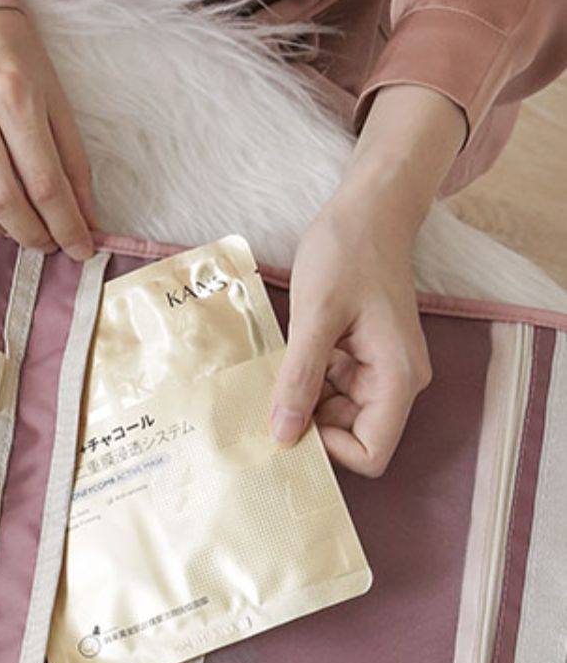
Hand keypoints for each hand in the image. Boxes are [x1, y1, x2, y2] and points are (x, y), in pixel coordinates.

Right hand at [0, 7, 96, 255]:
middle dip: (33, 235)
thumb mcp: (53, 92)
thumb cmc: (10, 51)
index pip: (45, 182)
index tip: (82, 248)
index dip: (67, 225)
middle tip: (51, 244)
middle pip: (3, 201)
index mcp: (13, 94)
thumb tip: (85, 216)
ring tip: (17, 228)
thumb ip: (71, 156)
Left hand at [271, 84, 465, 475]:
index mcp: (397, 378)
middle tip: (265, 395)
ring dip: (303, 396)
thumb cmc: (347, 252)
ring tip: (273, 365)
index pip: (371, 454)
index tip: (288, 420)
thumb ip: (300, 378)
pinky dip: (306, 376)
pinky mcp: (362, 353)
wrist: (369, 209)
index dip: (330, 449)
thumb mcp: (315, 315)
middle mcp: (396, 381)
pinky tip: (284, 352)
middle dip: (309, 421)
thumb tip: (283, 436)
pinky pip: (331, 384)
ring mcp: (380, 368)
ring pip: (336, 410)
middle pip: (351, 434)